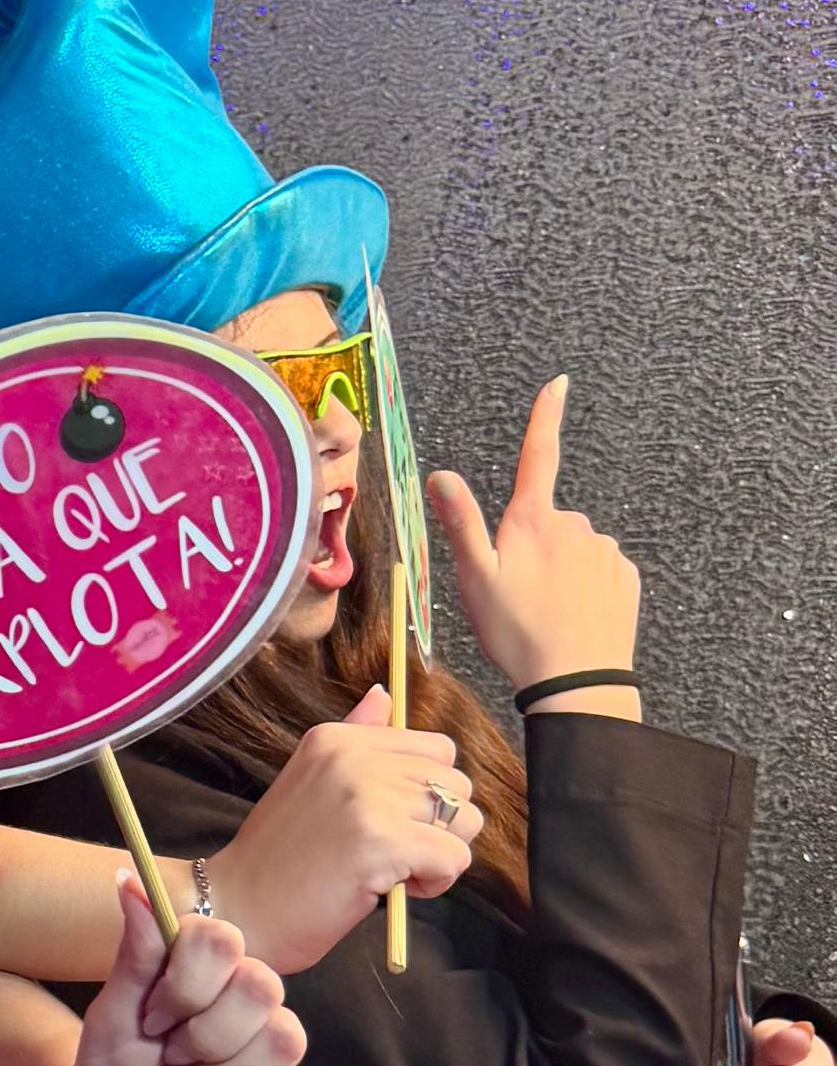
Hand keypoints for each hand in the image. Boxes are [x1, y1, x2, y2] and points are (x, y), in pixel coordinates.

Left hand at [65, 879, 304, 1065]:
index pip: (225, 940)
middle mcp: (247, 1000)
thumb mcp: (112, 1014)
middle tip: (170, 1057)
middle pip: (262, 988)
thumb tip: (130, 881)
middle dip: (203, 1036)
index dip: (187, 984)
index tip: (151, 1016)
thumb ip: (135, 952)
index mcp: (208, 970)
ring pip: (281, 1041)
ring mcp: (269, 1048)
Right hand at [204, 689, 477, 969]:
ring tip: (392, 870)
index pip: (436, 749)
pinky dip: (436, 882)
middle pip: (456, 784)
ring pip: (464, 819)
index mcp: (336, 740)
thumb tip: (386, 694)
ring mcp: (367, 798)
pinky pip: (454, 858)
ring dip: (440, 854)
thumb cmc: (277, 860)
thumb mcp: (310, 781)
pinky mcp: (381, 842)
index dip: (426, 792)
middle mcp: (352, 758)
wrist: (238, 911)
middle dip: (438, 825)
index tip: (388, 822)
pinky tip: (394, 889)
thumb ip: (355, 737)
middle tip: (390, 852)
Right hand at [430, 378, 640, 700]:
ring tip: (545, 612)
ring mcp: (604, 550)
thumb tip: (440, 475)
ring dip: (560, 570)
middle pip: (548, 521)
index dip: (546, 416)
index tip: (559, 384)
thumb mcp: (475, 579)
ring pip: (574, 548)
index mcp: (534, 521)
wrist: (578, 681)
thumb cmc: (518, 631)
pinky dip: (585, 587)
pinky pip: (599, 570)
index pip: (538, 456)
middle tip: (517, 592)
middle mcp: (575, 525)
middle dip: (533, 545)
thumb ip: (461, 522)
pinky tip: (574, 616)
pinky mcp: (625, 575)